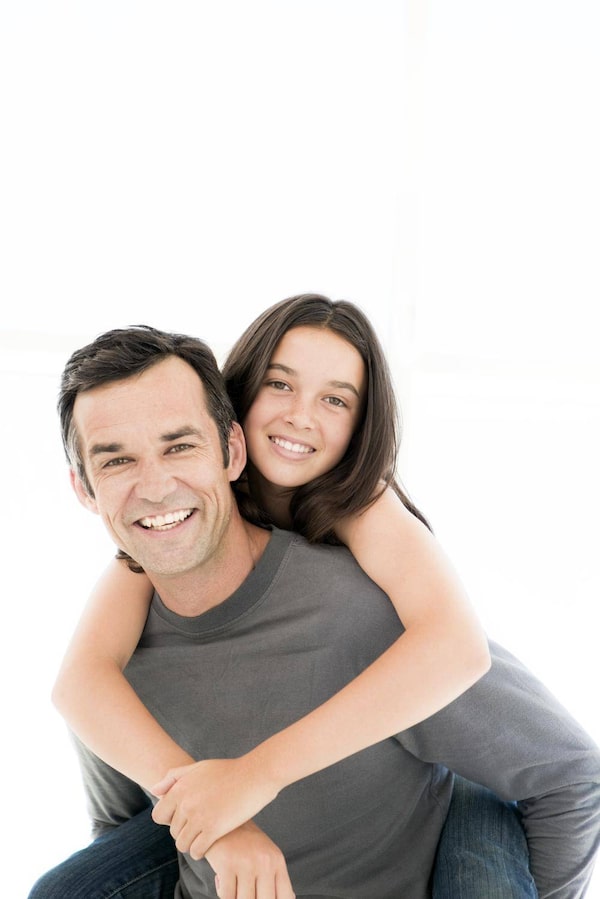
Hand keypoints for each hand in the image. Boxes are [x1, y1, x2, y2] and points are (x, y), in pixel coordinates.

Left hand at [151, 756, 279, 858]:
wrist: (255, 774)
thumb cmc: (228, 770)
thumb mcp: (199, 767)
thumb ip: (174, 777)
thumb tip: (154, 791)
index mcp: (180, 788)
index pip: (158, 815)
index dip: (169, 820)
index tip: (183, 819)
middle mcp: (186, 803)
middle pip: (172, 831)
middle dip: (183, 831)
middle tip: (199, 827)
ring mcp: (199, 816)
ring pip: (182, 844)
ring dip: (191, 844)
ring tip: (204, 836)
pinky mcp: (214, 829)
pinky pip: (197, 851)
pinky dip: (201, 851)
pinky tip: (210, 843)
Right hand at [205, 821, 294, 898]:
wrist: (220, 814)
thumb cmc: (243, 840)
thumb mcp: (266, 854)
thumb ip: (276, 877)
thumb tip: (289, 898)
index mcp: (277, 861)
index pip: (285, 897)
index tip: (263, 898)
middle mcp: (264, 862)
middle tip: (245, 891)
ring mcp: (246, 863)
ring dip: (236, 896)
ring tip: (233, 884)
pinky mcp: (227, 864)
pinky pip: (226, 896)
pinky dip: (222, 892)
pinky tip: (221, 879)